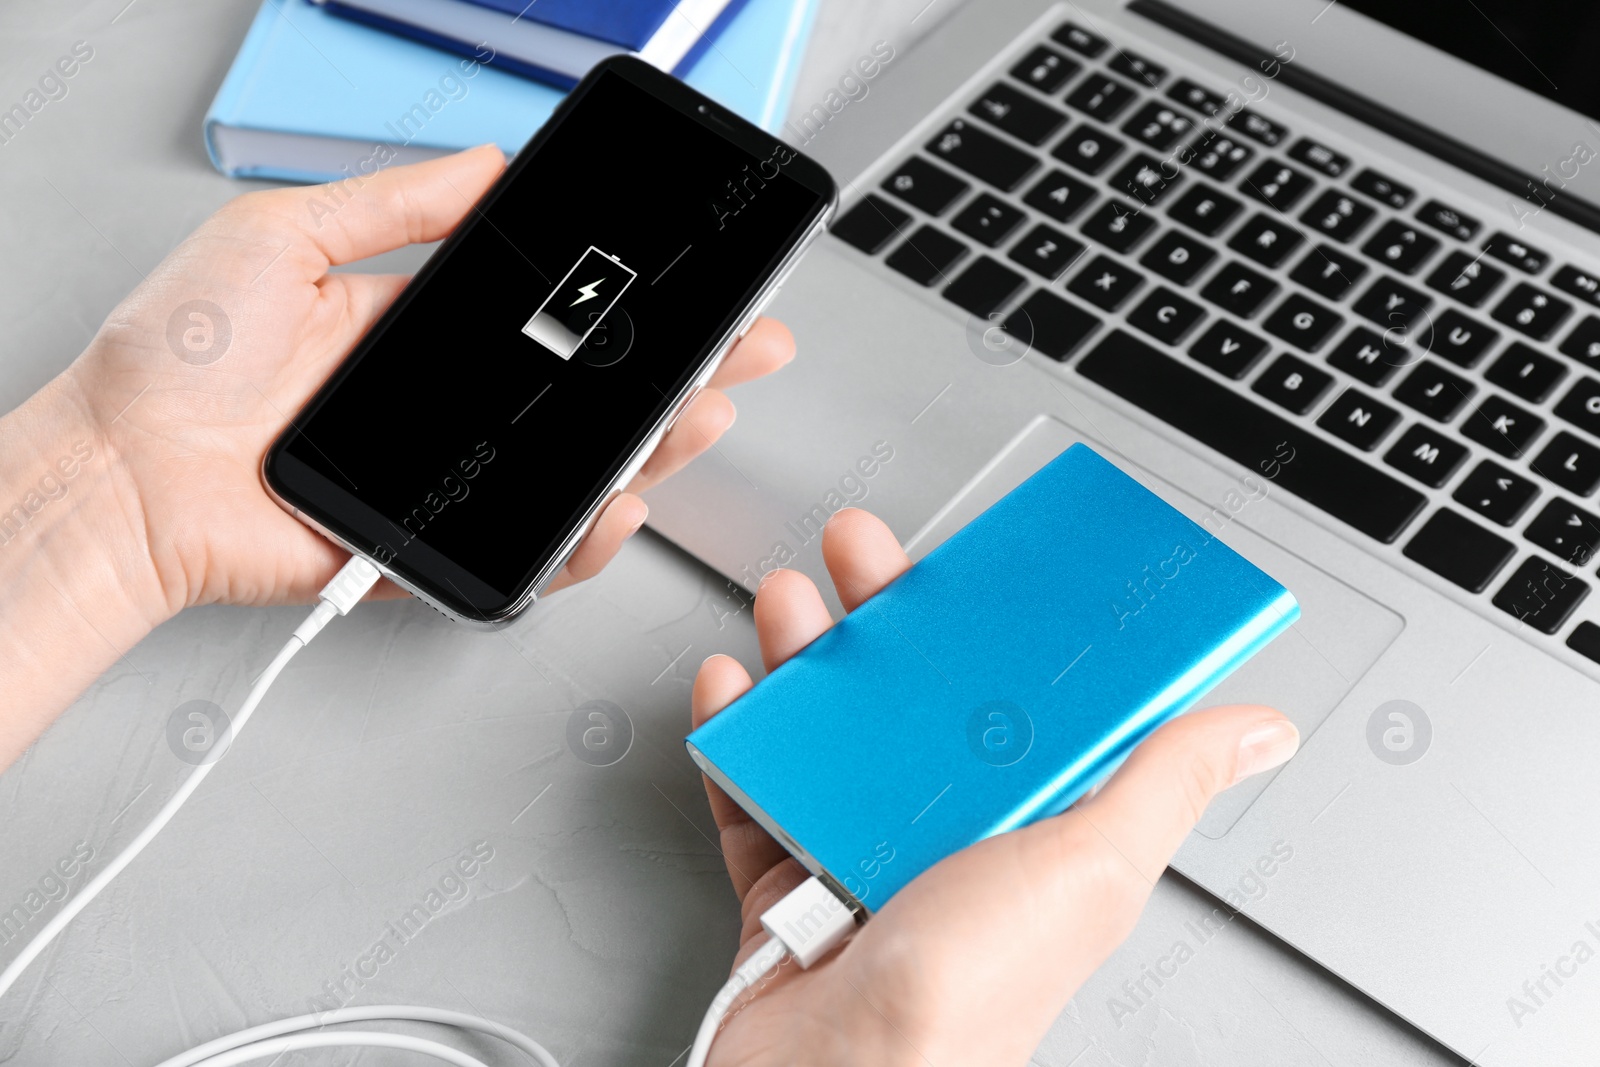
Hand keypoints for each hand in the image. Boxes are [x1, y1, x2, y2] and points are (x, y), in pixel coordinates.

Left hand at [0, 146, 792, 764]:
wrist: (119, 471)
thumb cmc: (175, 358)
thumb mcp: (284, 235)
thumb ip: (392, 204)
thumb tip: (487, 167)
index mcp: (419, 331)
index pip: (553, 316)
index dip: (628, 304)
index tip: (690, 286)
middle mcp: (446, 408)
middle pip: (587, 397)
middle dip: (680, 376)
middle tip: (741, 350)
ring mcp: (446, 482)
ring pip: (575, 476)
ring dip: (654, 451)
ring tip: (700, 416)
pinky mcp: (431, 549)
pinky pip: (525, 553)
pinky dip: (583, 540)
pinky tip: (620, 501)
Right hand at [690, 508, 1300, 1065]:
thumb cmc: (971, 995)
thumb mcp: (1091, 863)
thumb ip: (1164, 783)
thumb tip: (1259, 731)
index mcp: (1029, 828)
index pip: (1018, 702)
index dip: (993, 626)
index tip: (975, 567)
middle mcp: (947, 839)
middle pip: (911, 702)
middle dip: (881, 619)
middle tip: (862, 556)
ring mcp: (862, 859)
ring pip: (829, 735)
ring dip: (803, 662)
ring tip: (789, 609)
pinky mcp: (788, 882)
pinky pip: (756, 793)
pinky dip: (736, 737)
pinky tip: (733, 690)